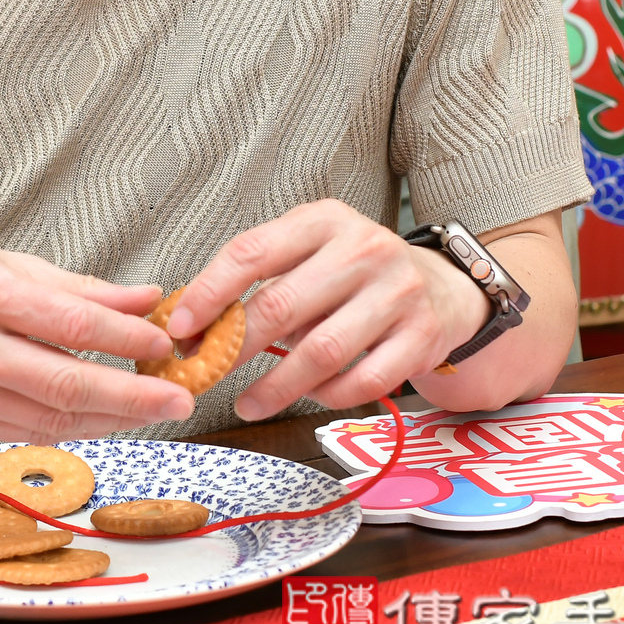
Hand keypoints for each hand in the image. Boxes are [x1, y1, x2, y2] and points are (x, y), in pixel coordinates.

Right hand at [0, 239, 194, 443]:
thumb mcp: (2, 260)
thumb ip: (75, 286)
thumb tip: (145, 300)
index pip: (68, 322)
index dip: (124, 339)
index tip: (164, 343)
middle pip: (64, 382)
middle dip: (131, 395)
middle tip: (179, 397)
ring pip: (51, 417)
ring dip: (111, 418)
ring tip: (154, 410)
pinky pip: (29, 432)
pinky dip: (74, 428)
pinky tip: (105, 418)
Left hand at [164, 200, 485, 418]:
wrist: (443, 286)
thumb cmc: (355, 272)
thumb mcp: (312, 250)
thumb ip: (261, 277)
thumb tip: (195, 326)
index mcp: (324, 221)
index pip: (252, 252)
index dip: (209, 292)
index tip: (179, 327)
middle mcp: (364, 250)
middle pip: (282, 306)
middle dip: (233, 347)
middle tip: (205, 373)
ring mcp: (398, 293)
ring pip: (322, 352)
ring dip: (276, 386)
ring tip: (247, 402)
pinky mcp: (422, 337)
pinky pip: (363, 381)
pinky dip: (328, 396)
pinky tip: (308, 396)